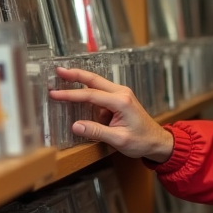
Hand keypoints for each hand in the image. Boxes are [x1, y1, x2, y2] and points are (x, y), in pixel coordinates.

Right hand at [48, 67, 173, 162]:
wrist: (157, 142)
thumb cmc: (141, 141)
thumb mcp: (118, 139)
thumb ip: (96, 131)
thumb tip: (75, 126)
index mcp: (121, 101)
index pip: (91, 95)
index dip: (70, 94)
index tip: (54, 94)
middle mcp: (122, 93)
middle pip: (94, 80)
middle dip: (75, 74)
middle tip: (58, 70)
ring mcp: (122, 94)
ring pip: (97, 84)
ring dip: (80, 81)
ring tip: (62, 78)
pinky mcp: (120, 99)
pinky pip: (101, 93)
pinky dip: (88, 91)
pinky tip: (76, 93)